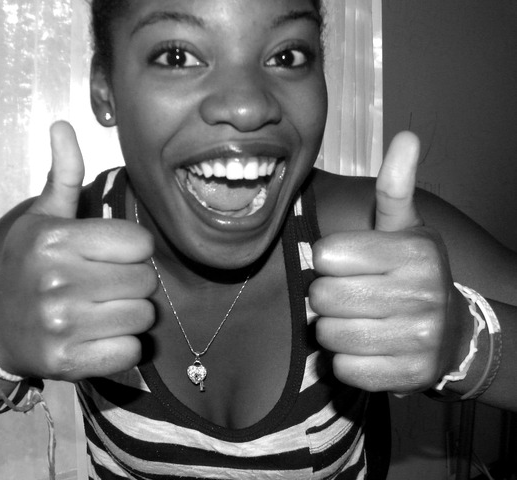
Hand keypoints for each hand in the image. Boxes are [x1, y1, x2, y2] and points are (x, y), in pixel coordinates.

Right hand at [0, 121, 156, 380]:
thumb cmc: (29, 267)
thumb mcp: (43, 219)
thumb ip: (62, 177)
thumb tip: (62, 126)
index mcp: (56, 239)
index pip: (140, 243)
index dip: (132, 250)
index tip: (111, 256)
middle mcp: (57, 280)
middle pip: (146, 280)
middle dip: (134, 283)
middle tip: (107, 286)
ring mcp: (62, 324)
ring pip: (143, 316)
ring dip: (132, 315)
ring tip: (104, 310)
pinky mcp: (68, 362)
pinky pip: (132, 351)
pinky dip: (124, 346)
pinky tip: (101, 337)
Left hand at [310, 132, 467, 393]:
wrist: (449, 331)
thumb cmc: (410, 273)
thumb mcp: (405, 228)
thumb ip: (396, 187)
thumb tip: (406, 135)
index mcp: (413, 251)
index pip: (326, 255)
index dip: (328, 260)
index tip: (347, 263)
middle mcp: (421, 294)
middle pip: (322, 297)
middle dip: (327, 297)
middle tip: (349, 295)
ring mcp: (419, 339)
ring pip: (329, 336)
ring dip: (333, 330)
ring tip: (356, 321)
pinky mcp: (409, 376)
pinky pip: (345, 369)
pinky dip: (346, 361)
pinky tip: (366, 348)